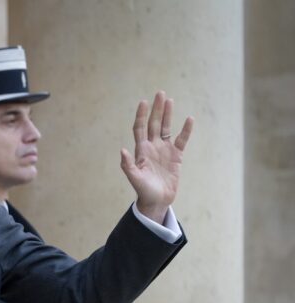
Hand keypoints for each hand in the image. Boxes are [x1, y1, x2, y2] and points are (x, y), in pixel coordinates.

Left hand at [120, 91, 193, 222]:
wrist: (157, 200)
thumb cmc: (143, 190)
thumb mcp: (134, 178)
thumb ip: (128, 165)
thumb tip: (122, 150)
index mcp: (141, 150)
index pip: (140, 128)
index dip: (141, 115)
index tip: (143, 102)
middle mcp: (152, 147)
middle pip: (154, 124)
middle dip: (156, 109)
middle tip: (160, 93)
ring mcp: (164, 150)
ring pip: (166, 128)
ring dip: (167, 115)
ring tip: (169, 100)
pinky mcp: (176, 156)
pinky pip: (181, 140)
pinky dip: (186, 130)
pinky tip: (189, 119)